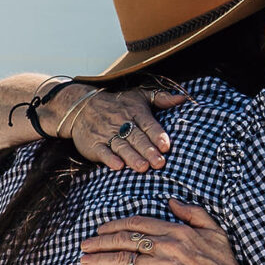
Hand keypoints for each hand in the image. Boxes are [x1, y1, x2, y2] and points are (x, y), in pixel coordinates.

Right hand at [66, 87, 187, 172]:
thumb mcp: (138, 96)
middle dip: (148, 150)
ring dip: (132, 157)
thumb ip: (161, 99)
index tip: (166, 146)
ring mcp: (106, 134)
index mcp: (135, 112)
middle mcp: (121, 123)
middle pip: (137, 138)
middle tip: (160, 163)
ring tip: (143, 167)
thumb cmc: (117, 104)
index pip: (148, 124)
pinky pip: (102, 151)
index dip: (157, 135)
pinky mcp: (93, 144)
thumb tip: (183, 99)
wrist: (81, 107)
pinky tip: (118, 166)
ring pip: (121, 146)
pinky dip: (109, 159)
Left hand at [80, 200, 264, 264]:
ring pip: (123, 260)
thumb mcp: (214, 230)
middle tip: (85, 244)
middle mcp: (166, 246)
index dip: (116, 224)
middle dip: (101, 240)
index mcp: (176, 231)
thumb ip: (193, 213)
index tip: (102, 228)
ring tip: (83, 261)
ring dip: (100, 260)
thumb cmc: (224, 264)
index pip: (138, 223)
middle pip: (125, 239)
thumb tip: (172, 201)